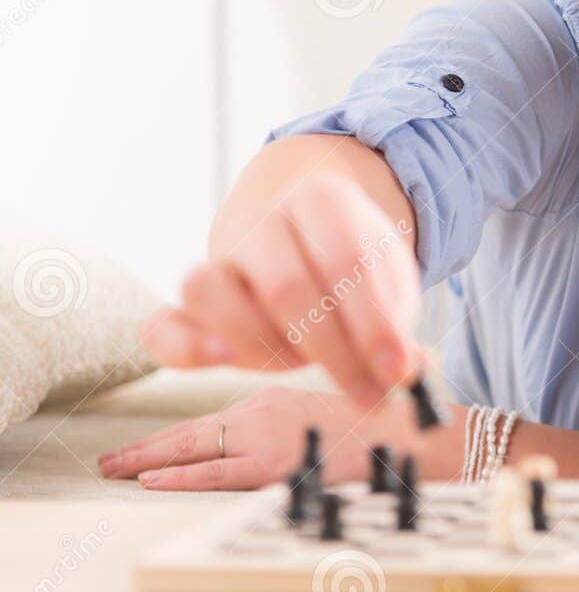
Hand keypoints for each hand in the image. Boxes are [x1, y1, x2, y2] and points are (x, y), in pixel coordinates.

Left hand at [98, 385, 421, 490]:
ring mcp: (272, 436)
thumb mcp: (334, 413)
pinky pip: (221, 472)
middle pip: (193, 431)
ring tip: (115, 472)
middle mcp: (266, 412)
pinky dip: (183, 476)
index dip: (173, 437)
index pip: (213, 421)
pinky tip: (153, 481)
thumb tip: (283, 436)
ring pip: (196, 449)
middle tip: (108, 463)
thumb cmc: (386, 425)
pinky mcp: (282, 462)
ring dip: (150, 462)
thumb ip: (300, 420)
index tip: (146, 452)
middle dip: (147, 449)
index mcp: (276, 401)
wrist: (420, 434)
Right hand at [141, 171, 421, 408]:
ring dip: (260, 344)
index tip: (396, 369)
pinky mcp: (192, 303)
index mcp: (321, 199)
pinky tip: (223, 361)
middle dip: (332, 351)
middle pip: (285, 286)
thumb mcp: (387, 275)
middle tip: (368, 392)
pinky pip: (163, 326)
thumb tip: (402, 369)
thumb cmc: (351, 259)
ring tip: (303, 366)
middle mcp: (261, 221)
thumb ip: (394, 319)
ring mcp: (218, 258)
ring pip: (211, 292)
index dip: (373, 323)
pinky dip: (185, 346)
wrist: (303, 217)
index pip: (346, 261)